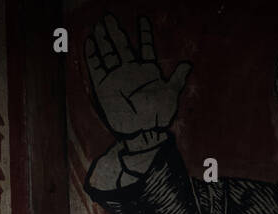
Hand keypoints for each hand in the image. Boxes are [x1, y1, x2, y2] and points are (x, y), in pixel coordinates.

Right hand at [85, 14, 190, 144]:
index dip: (144, 33)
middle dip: (115, 31)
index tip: (142, 19)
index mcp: (148, 71)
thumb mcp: (171, 94)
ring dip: (103, 40)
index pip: (145, 46)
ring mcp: (117, 78)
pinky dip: (92, 55)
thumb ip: (177, 78)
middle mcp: (131, 72)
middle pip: (121, 46)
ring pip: (108, 54)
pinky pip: (96, 68)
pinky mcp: (104, 87)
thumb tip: (188, 64)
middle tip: (109, 17)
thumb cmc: (159, 114)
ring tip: (99, 25)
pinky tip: (89, 42)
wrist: (143, 131)